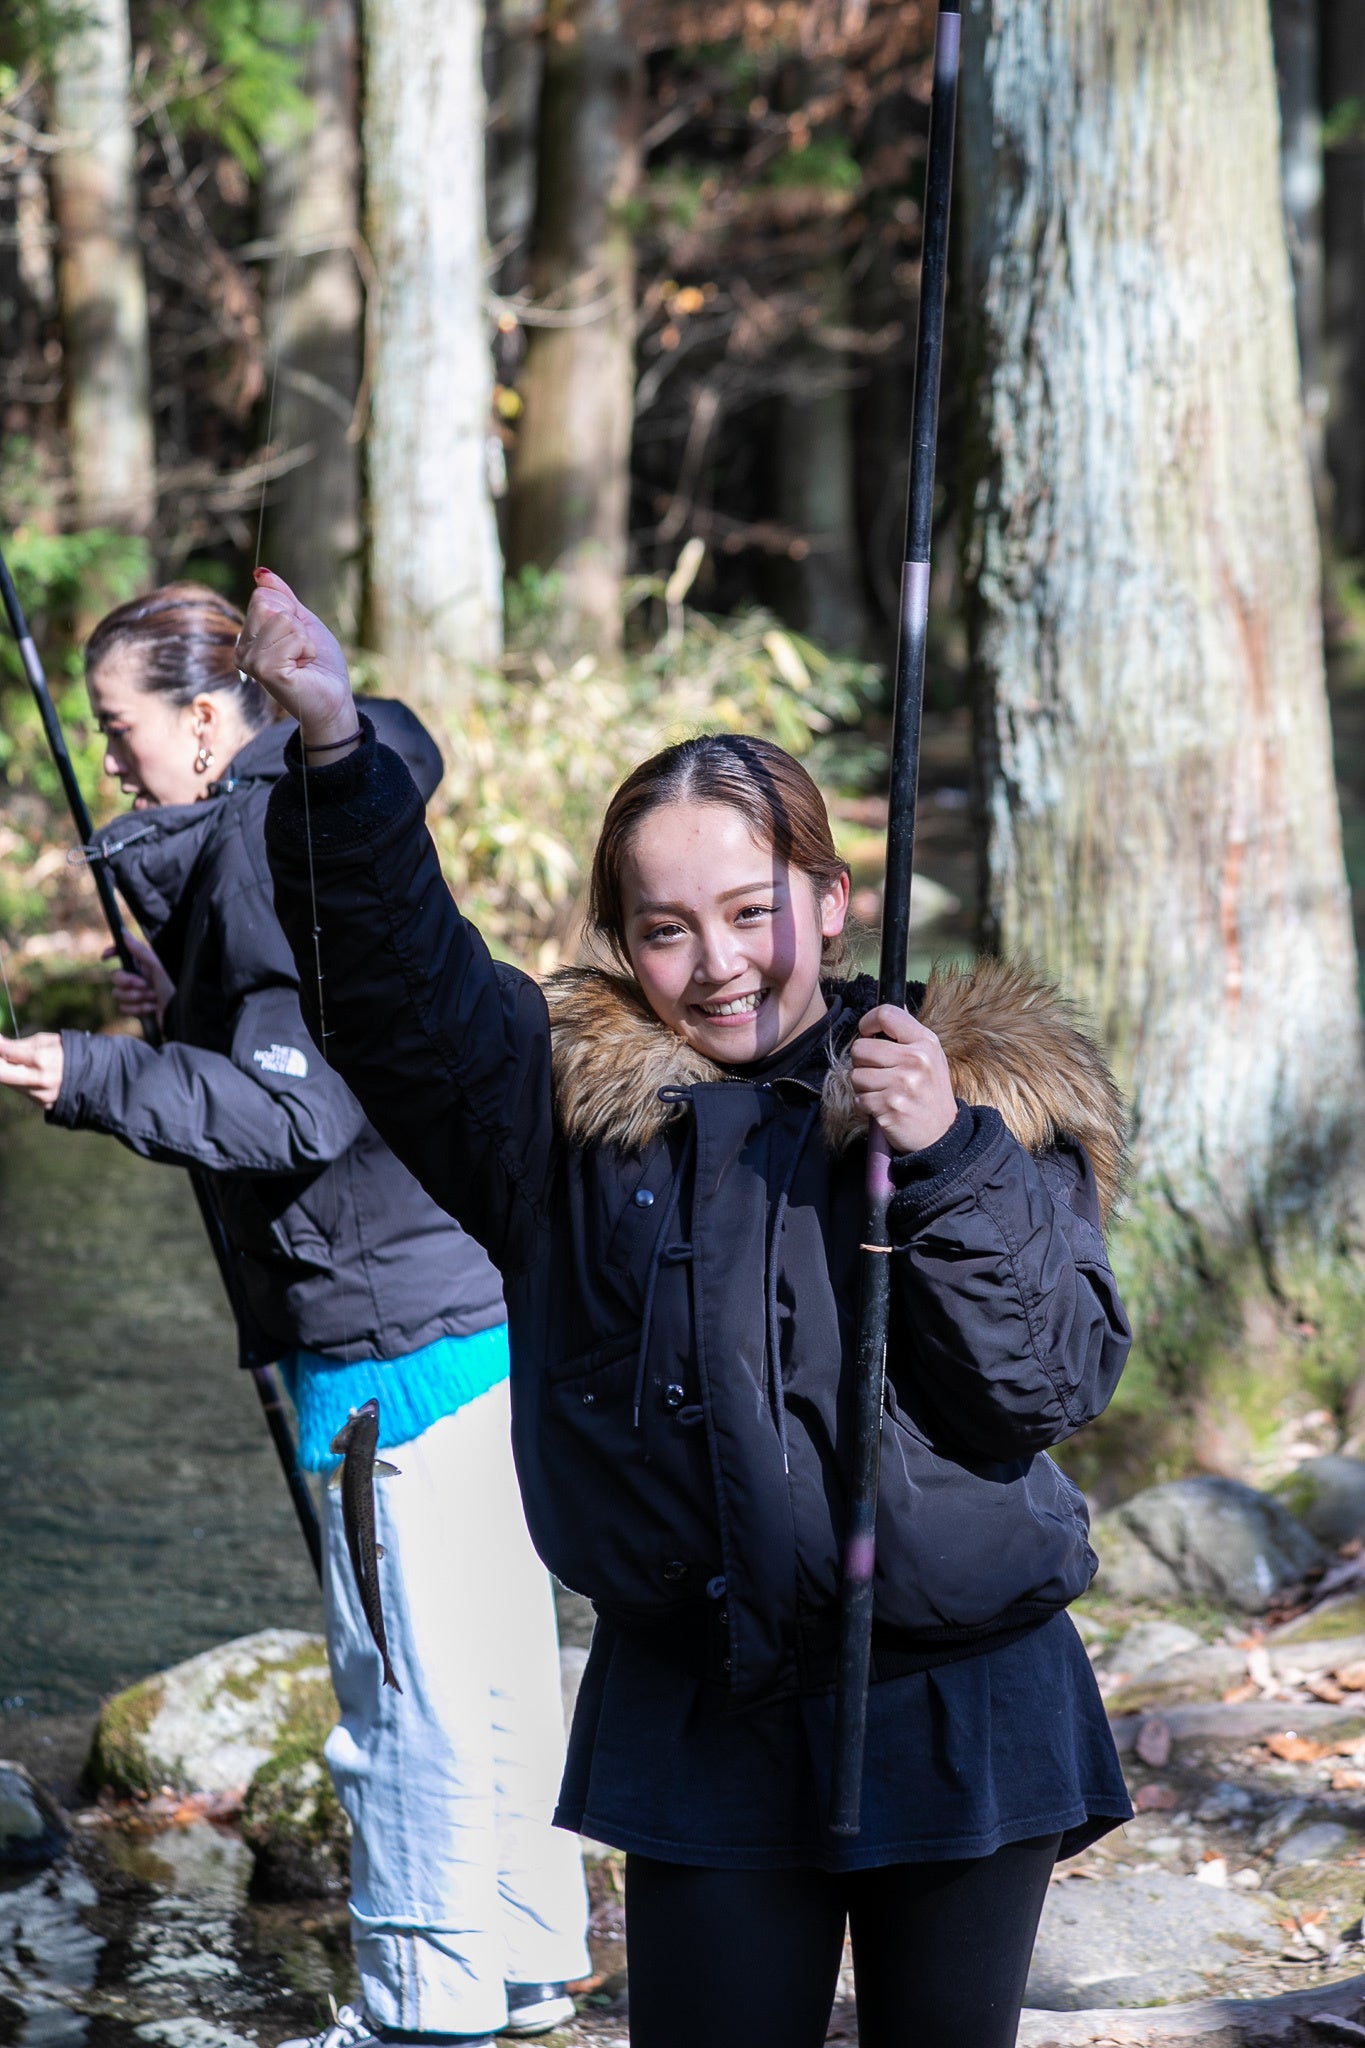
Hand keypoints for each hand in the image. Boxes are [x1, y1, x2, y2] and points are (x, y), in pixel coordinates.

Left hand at [0, 1032, 63, 1110]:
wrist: (94, 1075)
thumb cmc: (67, 1052)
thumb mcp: (46, 1041)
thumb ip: (18, 1045)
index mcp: (42, 1059)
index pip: (6, 1052)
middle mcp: (40, 1080)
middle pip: (1, 1074)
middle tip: (1, 1055)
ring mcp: (41, 1095)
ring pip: (10, 1084)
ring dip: (9, 1073)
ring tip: (20, 1064)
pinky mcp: (43, 1104)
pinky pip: (23, 1092)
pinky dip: (21, 1082)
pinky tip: (32, 1076)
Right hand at [104, 935, 173, 1027]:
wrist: (179, 1015)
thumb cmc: (175, 989)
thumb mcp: (159, 967)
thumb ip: (141, 951)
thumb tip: (125, 934)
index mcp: (144, 964)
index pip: (123, 953)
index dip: (112, 952)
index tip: (106, 956)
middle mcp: (138, 977)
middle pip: (115, 976)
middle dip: (128, 982)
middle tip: (144, 985)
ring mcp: (135, 993)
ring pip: (117, 994)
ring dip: (136, 997)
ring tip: (153, 998)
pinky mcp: (135, 1008)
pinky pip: (123, 1008)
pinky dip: (138, 1009)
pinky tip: (152, 1008)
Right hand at [234, 568, 357, 752]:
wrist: (335, 698)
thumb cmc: (320, 664)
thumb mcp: (302, 621)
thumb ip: (282, 597)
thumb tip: (261, 572)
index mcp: (247, 638)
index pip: (262, 596)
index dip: (290, 611)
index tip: (297, 638)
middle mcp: (242, 650)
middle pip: (266, 603)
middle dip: (296, 623)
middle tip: (301, 650)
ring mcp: (251, 662)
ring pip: (281, 619)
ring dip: (303, 638)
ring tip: (302, 660)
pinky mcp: (266, 671)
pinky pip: (291, 637)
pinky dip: (306, 649)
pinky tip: (302, 667)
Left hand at [849, 1004, 957, 1155]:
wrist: (942, 1134)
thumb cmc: (930, 1093)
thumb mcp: (930, 1058)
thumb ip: (906, 1037)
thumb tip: (879, 1018)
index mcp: (926, 1042)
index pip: (886, 1014)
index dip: (868, 1023)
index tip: (868, 1034)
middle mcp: (915, 1059)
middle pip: (860, 1048)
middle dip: (862, 1063)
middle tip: (879, 1075)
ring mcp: (902, 1083)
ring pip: (856, 1075)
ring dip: (863, 1088)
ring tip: (883, 1093)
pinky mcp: (889, 1106)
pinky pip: (858, 1099)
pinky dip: (864, 1107)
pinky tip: (882, 1109)